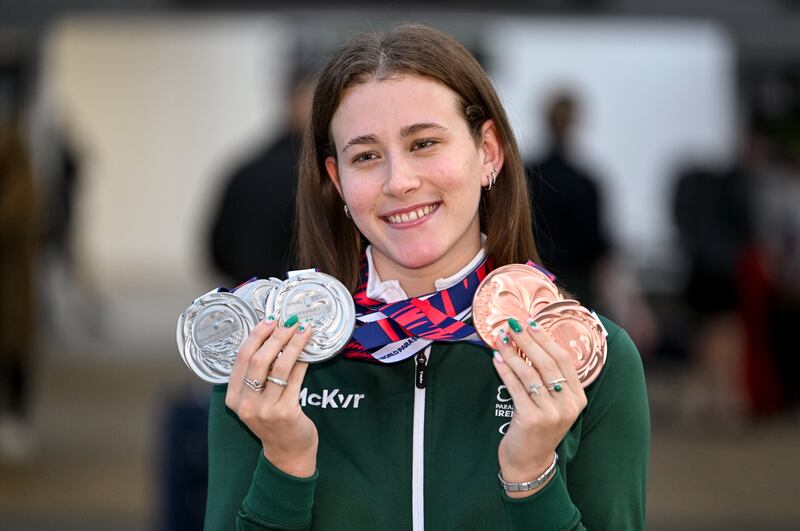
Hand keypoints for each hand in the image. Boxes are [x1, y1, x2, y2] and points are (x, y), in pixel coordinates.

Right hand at [225, 315, 317, 477]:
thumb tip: (273, 336)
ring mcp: (265, 410)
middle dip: (276, 336)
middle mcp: (245, 404)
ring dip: (293, 344)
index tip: (270, 319)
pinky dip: (302, 361)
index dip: (256, 335)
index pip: (241, 358)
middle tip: (290, 321)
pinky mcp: (285, 413)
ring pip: (279, 367)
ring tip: (304, 330)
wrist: (287, 454)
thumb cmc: (272, 421)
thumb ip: (257, 375)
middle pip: (258, 359)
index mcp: (232, 398)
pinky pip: (294, 379)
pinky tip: (309, 351)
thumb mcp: (255, 400)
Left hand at [492, 318, 586, 496]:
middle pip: (547, 362)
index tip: (532, 322)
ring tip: (500, 338)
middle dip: (528, 340)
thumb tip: (533, 343)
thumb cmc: (539, 428)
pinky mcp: (531, 418)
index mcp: (578, 398)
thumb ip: (551, 380)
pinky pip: (515, 387)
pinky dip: (505, 370)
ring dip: (513, 352)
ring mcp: (551, 412)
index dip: (547, 339)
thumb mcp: (554, 405)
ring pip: (529, 373)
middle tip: (513, 324)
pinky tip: (496, 358)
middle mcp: (568, 405)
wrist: (530, 463)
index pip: (564, 360)